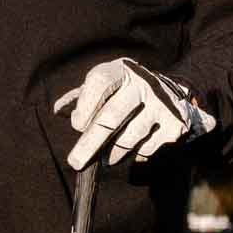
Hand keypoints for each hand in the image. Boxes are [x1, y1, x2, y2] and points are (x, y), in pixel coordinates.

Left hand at [56, 56, 215, 170]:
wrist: (171, 94)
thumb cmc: (125, 91)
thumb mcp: (105, 85)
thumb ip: (81, 97)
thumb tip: (57, 110)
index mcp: (121, 70)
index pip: (99, 83)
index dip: (85, 106)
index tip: (77, 126)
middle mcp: (143, 84)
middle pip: (111, 117)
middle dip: (90, 143)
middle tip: (76, 162)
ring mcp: (161, 104)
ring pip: (129, 138)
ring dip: (113, 153)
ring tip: (108, 158)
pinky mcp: (175, 124)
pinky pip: (147, 149)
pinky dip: (136, 155)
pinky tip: (134, 149)